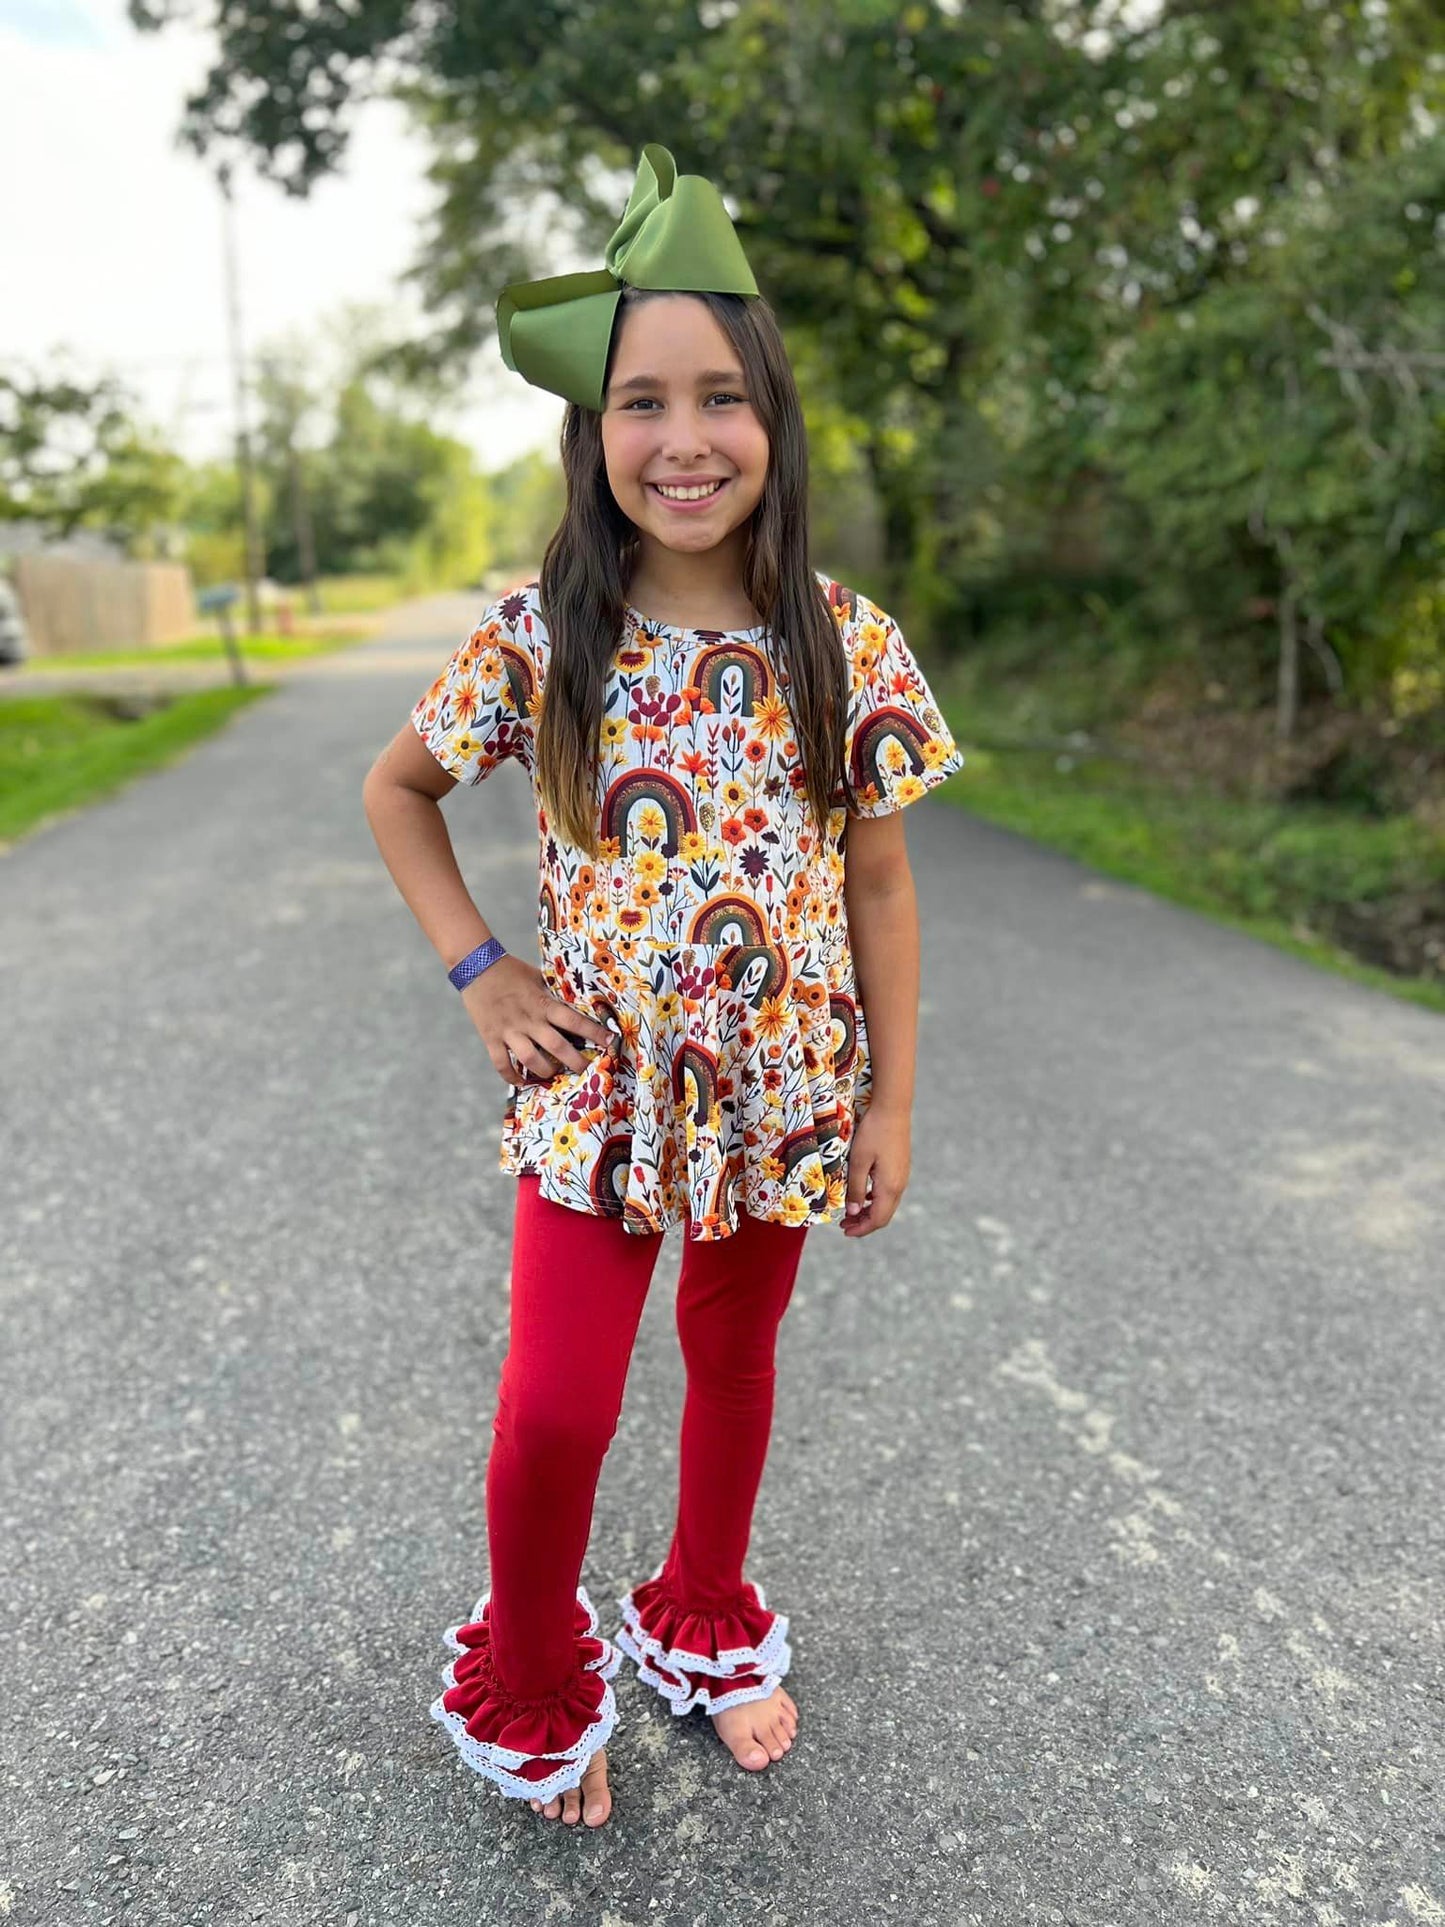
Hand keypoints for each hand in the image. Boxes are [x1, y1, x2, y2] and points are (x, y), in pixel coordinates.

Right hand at [461, 954, 616, 1087]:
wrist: (475, 966)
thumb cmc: (511, 970)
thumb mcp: (537, 978)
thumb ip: (553, 994)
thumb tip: (576, 1002)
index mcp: (543, 1003)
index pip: (573, 1020)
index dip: (593, 1033)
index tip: (610, 1042)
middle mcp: (528, 1019)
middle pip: (556, 1046)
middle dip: (575, 1062)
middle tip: (587, 1071)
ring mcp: (508, 1030)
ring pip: (530, 1059)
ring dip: (545, 1071)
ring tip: (554, 1075)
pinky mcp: (491, 1038)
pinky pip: (502, 1064)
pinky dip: (512, 1076)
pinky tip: (522, 1082)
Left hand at [842, 1104, 910, 1236]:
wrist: (892, 1109)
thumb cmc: (873, 1133)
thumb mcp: (858, 1161)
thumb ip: (855, 1188)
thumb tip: (852, 1212)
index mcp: (889, 1187)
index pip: (877, 1219)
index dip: (861, 1229)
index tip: (845, 1231)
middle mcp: (899, 1185)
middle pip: (883, 1215)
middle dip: (864, 1223)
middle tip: (844, 1224)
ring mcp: (902, 1176)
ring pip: (887, 1204)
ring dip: (869, 1211)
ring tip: (851, 1212)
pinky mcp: (900, 1167)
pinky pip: (889, 1192)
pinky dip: (875, 1199)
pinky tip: (862, 1194)